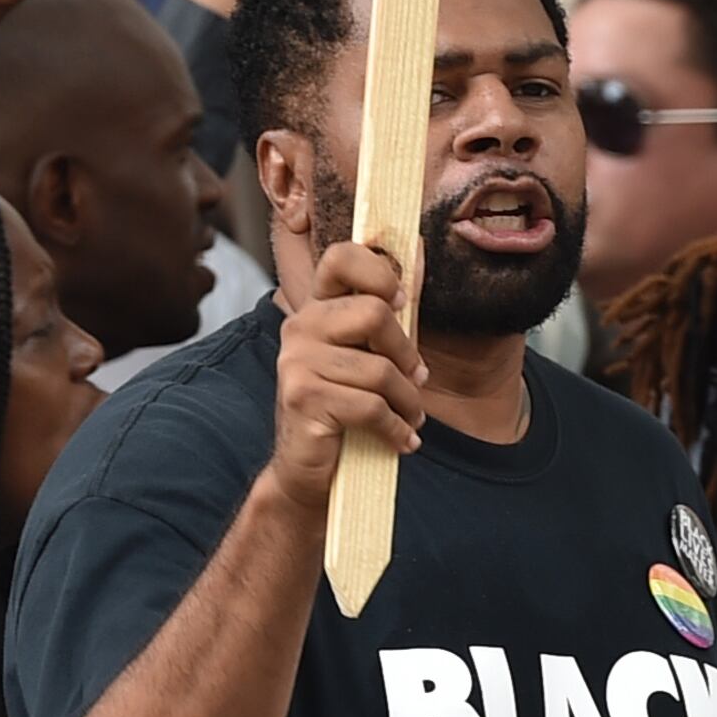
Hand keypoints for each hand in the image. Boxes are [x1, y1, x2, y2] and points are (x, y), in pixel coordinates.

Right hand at [263, 241, 423, 517]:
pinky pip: (371, 406)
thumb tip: (419, 248)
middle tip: (416, 380)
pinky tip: (402, 440)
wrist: (307, 469)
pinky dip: (396, 429)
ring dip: (408, 402)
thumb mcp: (370, 353)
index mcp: (317, 309)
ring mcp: (296, 362)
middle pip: (374, 314)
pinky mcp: (303, 398)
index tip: (401, 302)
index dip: (379, 272)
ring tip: (410, 417)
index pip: (341, 257)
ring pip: (380, 370)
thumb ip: (390, 309)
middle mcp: (300, 327)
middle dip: (407, 354)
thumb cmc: (346, 406)